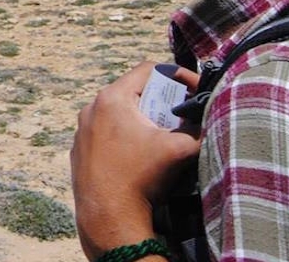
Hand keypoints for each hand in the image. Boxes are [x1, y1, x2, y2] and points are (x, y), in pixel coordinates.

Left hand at [70, 62, 200, 260]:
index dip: (175, 75)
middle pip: (133, 91)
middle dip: (160, 100)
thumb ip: (196, 131)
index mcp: (112, 98)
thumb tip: (208, 123)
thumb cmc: (139, 178)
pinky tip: (138, 154)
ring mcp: (83, 128)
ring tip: (161, 135)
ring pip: (119, 112)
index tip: (192, 89)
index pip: (148, 70)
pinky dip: (124, 135)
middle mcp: (93, 107)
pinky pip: (106, 131)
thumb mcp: (176, 150)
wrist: (108, 219)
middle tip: (180, 113)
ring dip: (142, 119)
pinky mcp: (80, 149)